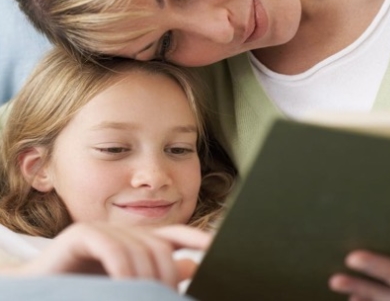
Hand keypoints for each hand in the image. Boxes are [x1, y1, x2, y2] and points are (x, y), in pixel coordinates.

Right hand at [8, 222, 210, 288]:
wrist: (40, 289)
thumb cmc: (86, 288)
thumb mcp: (129, 283)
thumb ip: (159, 273)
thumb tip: (193, 265)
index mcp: (137, 242)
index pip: (173, 235)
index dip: (196, 238)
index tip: (216, 248)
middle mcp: (124, 232)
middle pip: (160, 246)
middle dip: (167, 276)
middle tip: (165, 298)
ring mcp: (104, 229)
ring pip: (139, 250)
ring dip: (144, 280)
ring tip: (141, 298)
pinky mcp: (82, 234)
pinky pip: (113, 249)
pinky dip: (122, 270)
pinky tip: (122, 287)